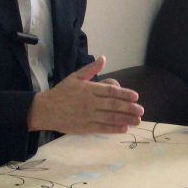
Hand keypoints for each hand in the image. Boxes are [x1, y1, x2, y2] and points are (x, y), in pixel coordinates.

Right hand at [29, 56, 143, 133]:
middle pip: (113, 105)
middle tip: (141, 109)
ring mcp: (88, 116)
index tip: (136, 96)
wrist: (46, 110)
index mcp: (89, 89)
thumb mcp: (75, 77)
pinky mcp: (85, 127)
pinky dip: (114, 129)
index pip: (110, 91)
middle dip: (129, 108)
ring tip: (138, 120)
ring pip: (110, 117)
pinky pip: (102, 128)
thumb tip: (104, 58)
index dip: (124, 94)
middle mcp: (90, 103)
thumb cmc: (62, 92)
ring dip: (126, 119)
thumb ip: (91, 69)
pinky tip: (124, 128)